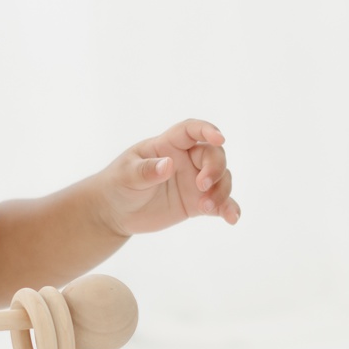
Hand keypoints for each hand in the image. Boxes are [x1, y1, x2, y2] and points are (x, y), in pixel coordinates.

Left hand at [101, 120, 239, 234]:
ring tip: (207, 207)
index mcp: (168, 144)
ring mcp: (194, 182)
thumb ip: (146, 170)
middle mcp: (186, 160)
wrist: (116, 212)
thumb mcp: (126, 175)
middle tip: (203, 186)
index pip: (191, 130)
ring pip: (222, 179)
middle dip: (215, 168)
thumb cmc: (118, 185)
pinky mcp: (197, 203)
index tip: (220, 138)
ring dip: (222, 191)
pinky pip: (220, 204)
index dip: (207, 130)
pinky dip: (229, 209)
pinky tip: (232, 218)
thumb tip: (168, 165)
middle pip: (214, 154)